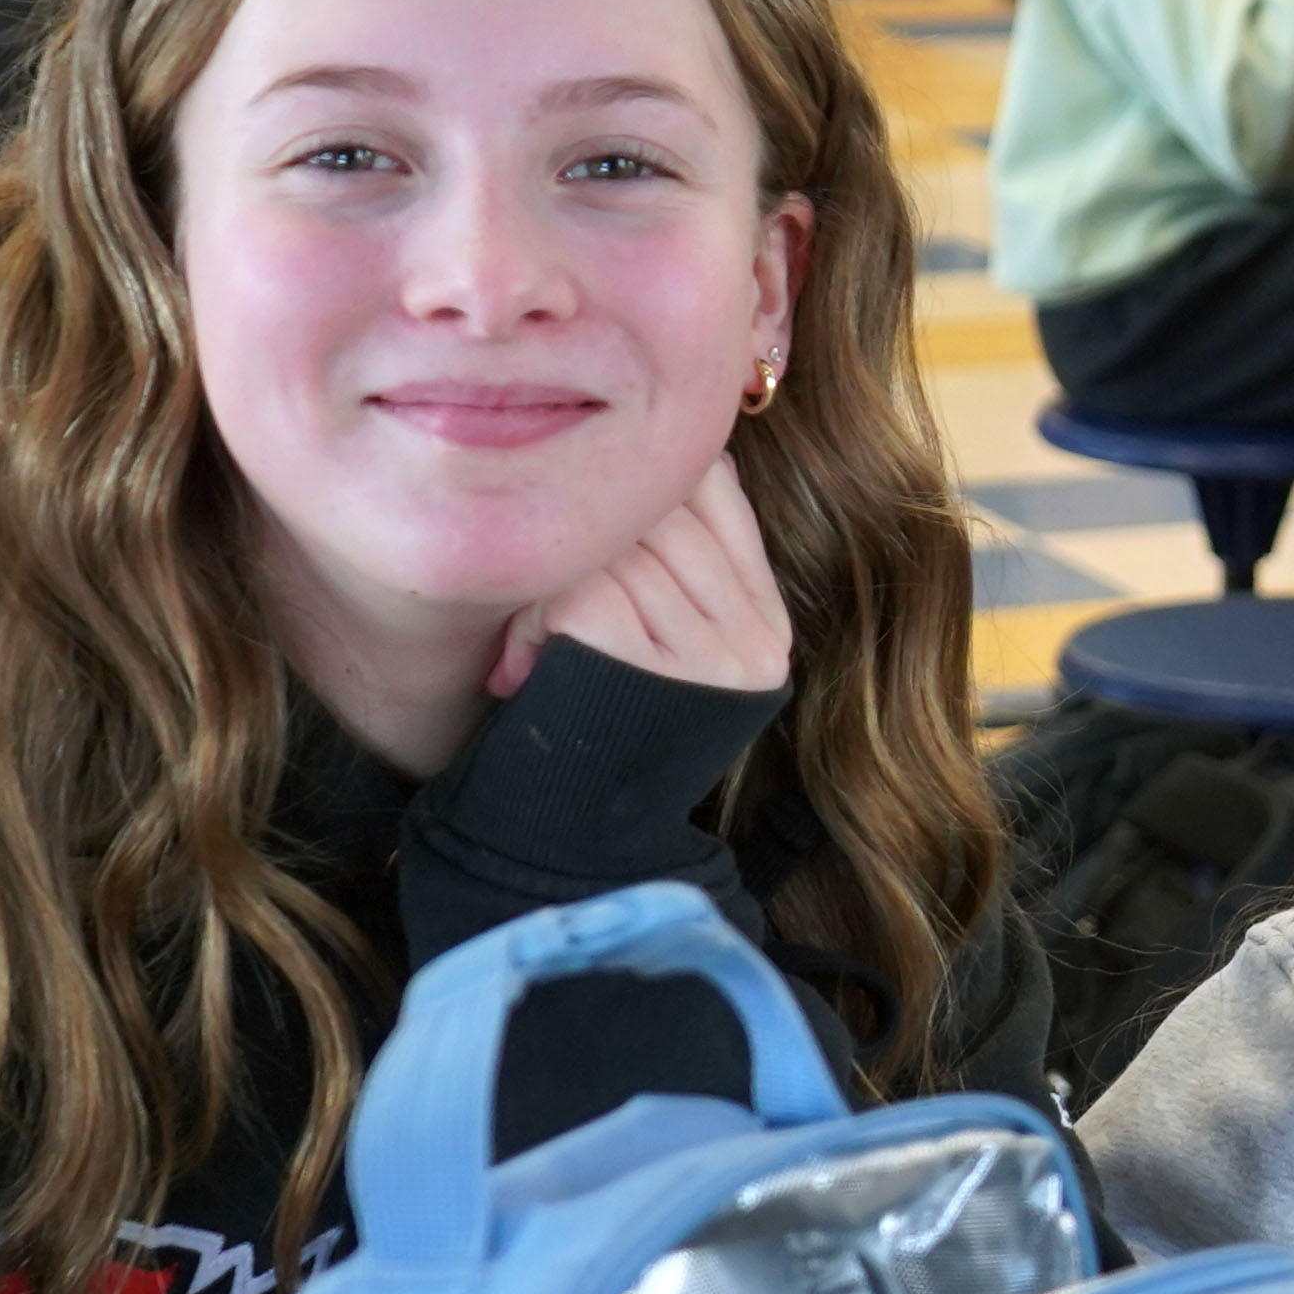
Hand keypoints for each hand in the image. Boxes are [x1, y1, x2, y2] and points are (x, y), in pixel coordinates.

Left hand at [491, 450, 791, 701]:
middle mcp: (754, 642)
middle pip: (659, 514)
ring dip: (554, 581)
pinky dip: (538, 616)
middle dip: (587, 537)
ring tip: (531, 636)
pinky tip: (525, 664)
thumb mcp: (671, 641)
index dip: (642, 481)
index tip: (589, 502)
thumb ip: (689, 560)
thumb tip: (698, 455)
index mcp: (768, 625)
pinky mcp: (652, 675)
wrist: (575, 837)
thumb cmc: (606, 719)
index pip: (716, 494)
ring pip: (616, 548)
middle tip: (545, 588)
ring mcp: (711, 660)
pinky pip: (587, 591)